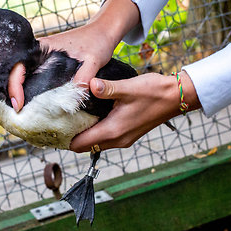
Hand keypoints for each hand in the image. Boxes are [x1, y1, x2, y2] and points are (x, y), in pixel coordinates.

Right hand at [8, 0, 139, 111]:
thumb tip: (73, 101)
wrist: (103, 33)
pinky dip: (30, 91)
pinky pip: (33, 78)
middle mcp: (37, 53)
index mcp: (42, 48)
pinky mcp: (47, 65)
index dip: (14, 86)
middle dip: (11, 93)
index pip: (17, 66)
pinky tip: (33, 106)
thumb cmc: (97, 42)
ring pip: (22, 77)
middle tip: (16, 113)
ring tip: (21, 113)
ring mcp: (41, 59)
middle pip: (15, 73)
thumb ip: (84, 78)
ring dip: (19, 93)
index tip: (18, 105)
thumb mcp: (94, 61)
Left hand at [70, 71, 200, 152]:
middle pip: (85, 146)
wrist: (176, 97)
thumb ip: (106, 88)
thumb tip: (88, 84)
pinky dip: (95, 130)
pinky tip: (92, 114)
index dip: (65, 138)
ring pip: (95, 142)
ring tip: (73, 115)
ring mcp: (124, 138)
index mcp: (113, 131)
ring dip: (84, 133)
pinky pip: (105, 137)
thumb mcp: (128, 88)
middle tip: (60, 119)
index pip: (80, 144)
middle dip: (72, 136)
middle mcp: (117, 140)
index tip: (54, 126)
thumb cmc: (154, 92)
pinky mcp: (128, 133)